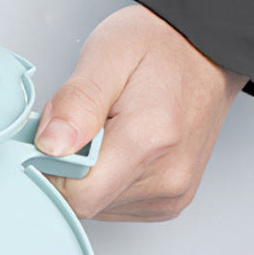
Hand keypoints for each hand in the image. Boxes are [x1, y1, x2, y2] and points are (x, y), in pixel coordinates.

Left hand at [35, 5, 247, 220]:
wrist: (203, 50)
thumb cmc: (157, 47)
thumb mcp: (106, 55)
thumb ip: (75, 102)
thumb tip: (51, 145)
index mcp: (149, 139)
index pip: (76, 194)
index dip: (51, 169)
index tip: (55, 138)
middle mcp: (166, 176)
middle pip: (84, 203)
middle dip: (68, 170)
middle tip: (83, 128)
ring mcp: (170, 194)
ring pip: (97, 206)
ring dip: (87, 176)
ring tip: (105, 133)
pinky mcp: (168, 202)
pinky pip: (114, 206)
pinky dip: (105, 181)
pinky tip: (118, 150)